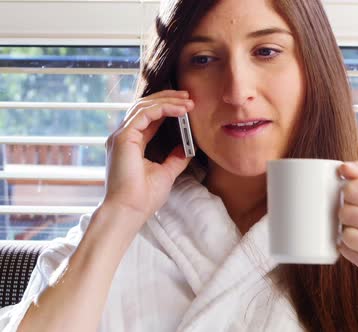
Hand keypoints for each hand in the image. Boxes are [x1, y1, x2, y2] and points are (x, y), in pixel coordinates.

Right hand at [102, 89, 194, 227]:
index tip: (187, 106)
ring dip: (168, 101)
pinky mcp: (123, 138)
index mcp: (132, 144)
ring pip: (144, 106)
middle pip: (145, 106)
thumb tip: (187, 148)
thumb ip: (175, 158)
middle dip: (168, 98)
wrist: (129, 211)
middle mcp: (123, 136)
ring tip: (188, 102)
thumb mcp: (166, 173)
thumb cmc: (143, 198)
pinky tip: (180, 110)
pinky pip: (144, 113)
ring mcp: (121, 136)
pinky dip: (163, 108)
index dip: (167, 108)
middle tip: (189, 97)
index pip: (149, 117)